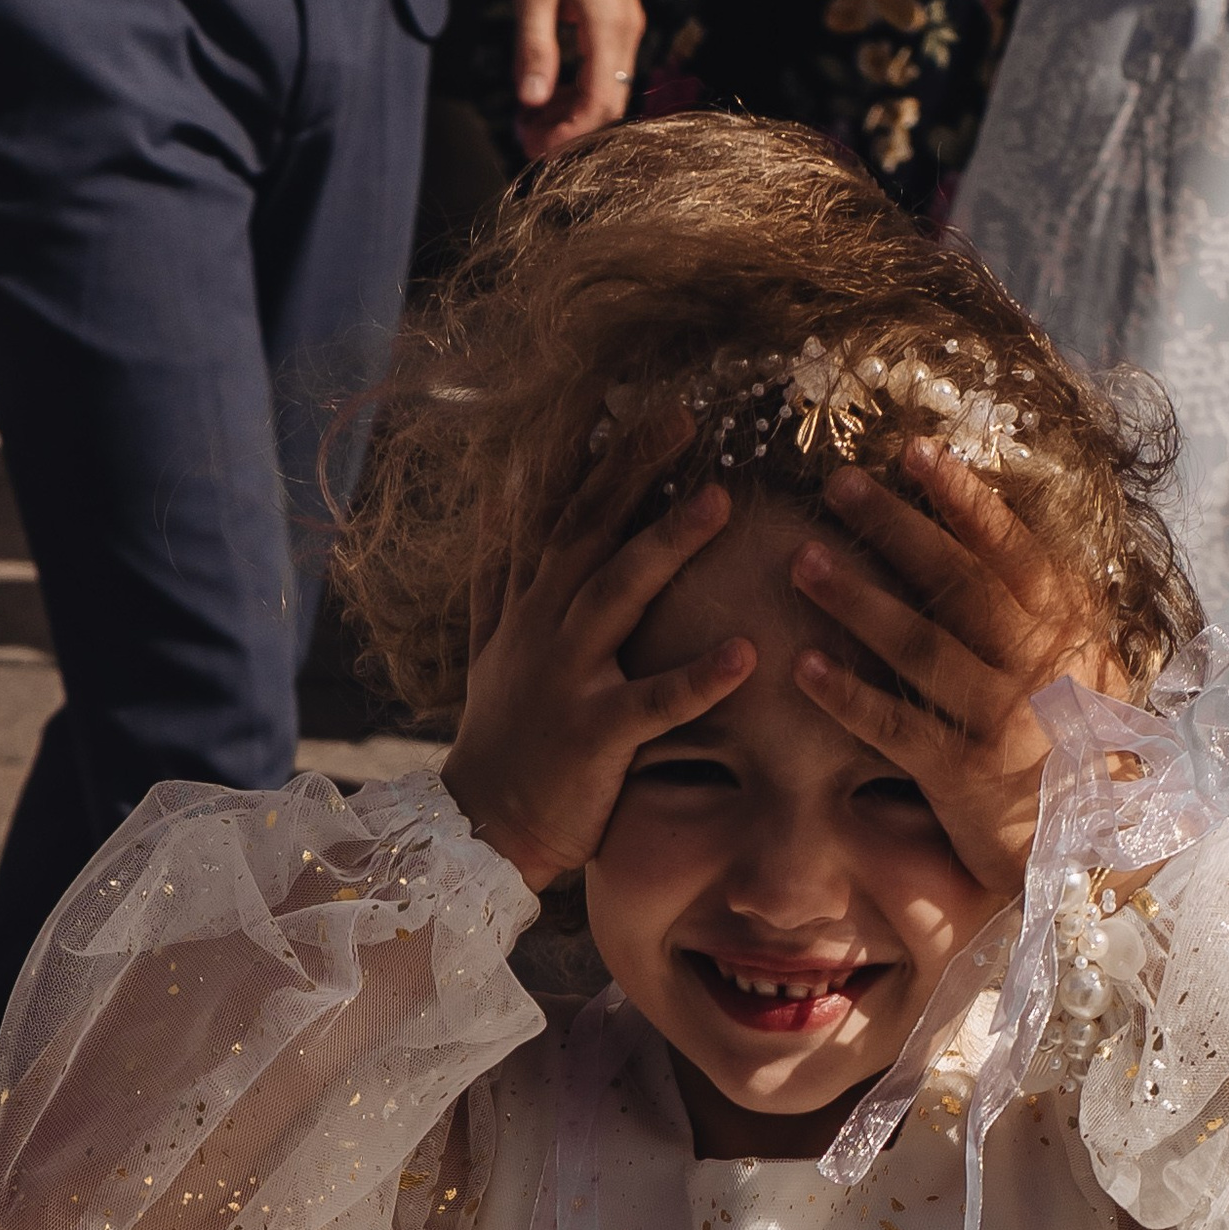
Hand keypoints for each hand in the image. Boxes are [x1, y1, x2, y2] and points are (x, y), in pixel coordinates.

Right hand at [443, 445, 753, 893]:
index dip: (602, 458)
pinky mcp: (594, 736)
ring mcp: (568, 678)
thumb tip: (496, 492)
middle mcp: (546, 627)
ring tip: (720, 499)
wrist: (481, 825)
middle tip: (684, 417)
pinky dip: (699, 679)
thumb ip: (499, 568)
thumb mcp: (489, 643)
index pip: (565, 513)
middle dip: (632, 471)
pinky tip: (747, 653)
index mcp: (532, 604)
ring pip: (617, 596)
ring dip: (666, 544)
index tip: (644, 404)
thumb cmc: (501, 735)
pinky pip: (654, 703)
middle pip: (589, 532)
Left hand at [513, 0, 644, 156]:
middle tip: (526, 139)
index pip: (600, 103)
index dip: (570, 134)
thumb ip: (534, 47)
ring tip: (530, 120)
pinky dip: (576, 92)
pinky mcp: (617, 26)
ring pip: (606, 92)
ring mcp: (626, 30)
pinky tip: (547, 96)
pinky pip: (603, 73)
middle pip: (608, 105)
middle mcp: (627, 34)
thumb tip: (532, 100)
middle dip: (568, 130)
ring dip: (570, 114)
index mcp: (610, 27)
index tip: (536, 147)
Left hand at [785, 444, 1111, 895]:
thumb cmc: (1075, 741)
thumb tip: (1002, 528)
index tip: (915, 451)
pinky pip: (896, 726)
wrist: (1088, 843)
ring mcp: (999, 721)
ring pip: (920, 646)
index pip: (1011, 548)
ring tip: (801, 561)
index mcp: (1065, 629)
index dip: (963, 497)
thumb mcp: (1086, 662)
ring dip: (857, 600)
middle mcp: (1036, 667)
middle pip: (957, 583)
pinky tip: (803, 667)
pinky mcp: (962, 774)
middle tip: (838, 486)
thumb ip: (1050, 606)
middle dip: (895, 528)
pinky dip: (848, 697)